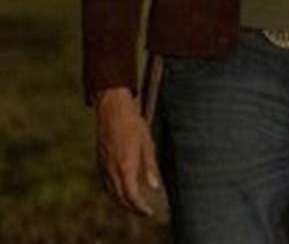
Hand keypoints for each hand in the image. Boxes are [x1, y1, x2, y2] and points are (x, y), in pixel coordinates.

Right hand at [95, 87, 161, 214]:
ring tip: (134, 204)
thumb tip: (155, 187)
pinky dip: (114, 192)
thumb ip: (150, 166)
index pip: (131, 196)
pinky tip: (121, 190)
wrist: (112, 109)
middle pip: (120, 198)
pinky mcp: (100, 161)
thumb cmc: (133, 124)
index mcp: (125, 165)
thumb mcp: (147, 143)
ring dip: (122, 202)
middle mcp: (112, 169)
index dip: (139, 208)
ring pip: (111, 192)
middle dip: (131, 208)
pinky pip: (106, 183)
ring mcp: (104, 165)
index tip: (148, 212)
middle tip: (143, 211)